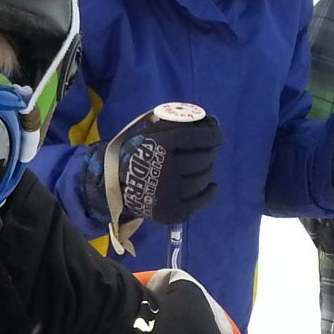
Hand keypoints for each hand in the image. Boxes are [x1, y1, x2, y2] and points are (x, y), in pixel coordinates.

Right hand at [96, 110, 222, 224]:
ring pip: (203, 179)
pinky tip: (210, 185)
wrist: (116, 184)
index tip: (216, 136)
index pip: (198, 137)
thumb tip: (212, 122)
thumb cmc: (140, 152)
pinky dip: (210, 192)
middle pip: (203, 159)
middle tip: (207, 152)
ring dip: (207, 171)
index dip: (212, 135)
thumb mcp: (153, 131)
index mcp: (160, 145)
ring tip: (202, 168)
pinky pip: (201, 200)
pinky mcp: (172, 212)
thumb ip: (179, 123)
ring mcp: (169, 193)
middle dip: (209, 153)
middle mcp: (166, 169)